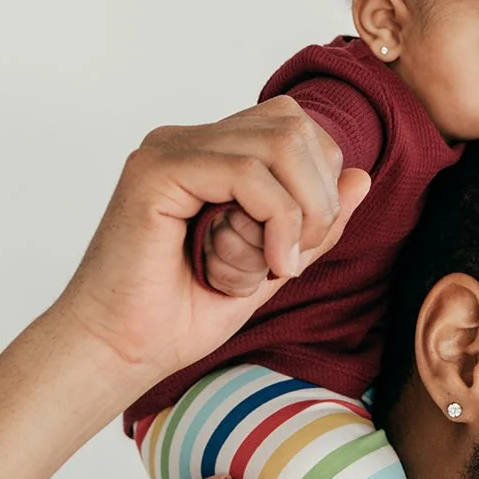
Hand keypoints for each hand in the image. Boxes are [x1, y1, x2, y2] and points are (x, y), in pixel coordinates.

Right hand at [51, 97, 370, 388]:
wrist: (117, 353)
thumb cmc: (177, 318)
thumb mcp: (269, 267)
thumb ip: (311, 223)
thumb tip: (362, 175)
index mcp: (207, 155)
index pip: (293, 128)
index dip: (320, 183)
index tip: (299, 251)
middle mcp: (186, 142)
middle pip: (293, 124)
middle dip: (318, 195)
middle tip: (294, 260)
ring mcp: (168, 150)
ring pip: (279, 142)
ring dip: (300, 211)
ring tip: (278, 266)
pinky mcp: (156, 170)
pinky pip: (246, 172)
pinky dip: (275, 220)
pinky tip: (265, 267)